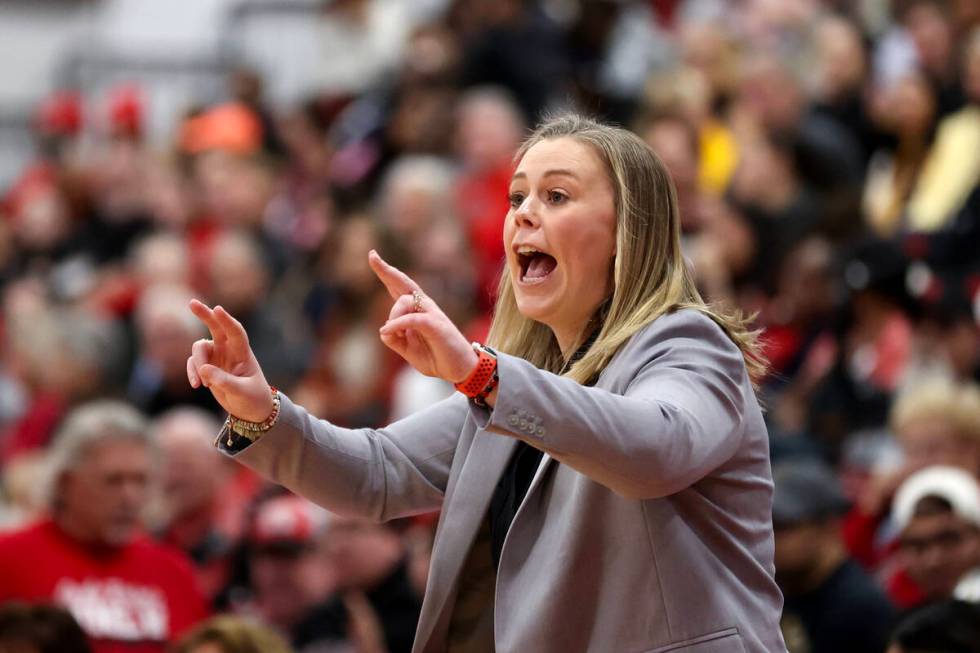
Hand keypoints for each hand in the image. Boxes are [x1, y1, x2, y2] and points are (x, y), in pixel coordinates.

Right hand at [186, 300, 273, 421]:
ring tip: (204, 384)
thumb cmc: (253, 398)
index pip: (236, 332)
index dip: (227, 320)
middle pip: (216, 327)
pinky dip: (192, 372)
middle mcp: (229, 350)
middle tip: (192, 303)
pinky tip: (197, 386)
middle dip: (204, 314)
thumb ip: (224, 381)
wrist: (251, 410)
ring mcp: (217, 357)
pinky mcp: (207, 366)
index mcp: (243, 353)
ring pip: (199, 348)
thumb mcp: (241, 392)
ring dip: (197, 363)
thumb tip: (204, 370)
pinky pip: (193, 363)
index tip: (218, 309)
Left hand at [368, 250, 476, 383]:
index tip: (373, 256)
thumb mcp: (409, 351)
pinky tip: (388, 330)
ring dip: (392, 316)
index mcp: (417, 311)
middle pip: (404, 283)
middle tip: (372, 256)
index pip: (399, 288)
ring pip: (404, 302)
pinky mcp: (436, 325)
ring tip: (390, 332)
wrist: (461, 370)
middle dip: (386, 270)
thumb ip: (395, 340)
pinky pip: (412, 319)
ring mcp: (432, 314)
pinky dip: (397, 324)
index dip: (386, 273)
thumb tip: (383, 330)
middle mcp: (424, 307)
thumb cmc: (437, 357)